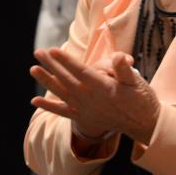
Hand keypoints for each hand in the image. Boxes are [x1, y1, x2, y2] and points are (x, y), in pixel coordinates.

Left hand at [31, 48, 159, 144]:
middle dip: (52, 65)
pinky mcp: (84, 117)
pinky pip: (63, 112)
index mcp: (104, 89)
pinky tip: (34, 101)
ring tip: (33, 69)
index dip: (67, 61)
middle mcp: (91, 100)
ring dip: (47, 81)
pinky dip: (49, 107)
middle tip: (38, 52)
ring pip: (62, 93)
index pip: (81, 72)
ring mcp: (85, 109)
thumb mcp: (137, 81)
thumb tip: (118, 56)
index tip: (53, 51)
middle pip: (67, 80)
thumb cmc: (141, 99)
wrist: (143, 124)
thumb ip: (124, 69)